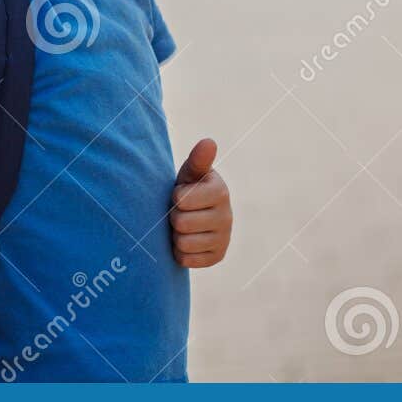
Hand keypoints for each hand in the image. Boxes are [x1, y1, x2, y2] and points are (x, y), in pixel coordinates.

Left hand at [170, 137, 231, 267]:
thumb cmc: (188, 188)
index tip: (181, 194)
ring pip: (183, 243)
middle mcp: (227, 216)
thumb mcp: (190, 173)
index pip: (182, 199)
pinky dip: (180, 253)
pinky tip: (187, 242)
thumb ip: (198, 160)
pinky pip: (186, 260)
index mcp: (220, 191)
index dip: (175, 198)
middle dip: (174, 218)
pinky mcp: (217, 257)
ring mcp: (224, 238)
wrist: (194, 216)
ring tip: (183, 227)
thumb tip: (209, 142)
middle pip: (181, 223)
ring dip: (176, 236)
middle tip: (180, 212)